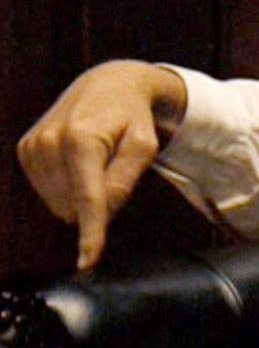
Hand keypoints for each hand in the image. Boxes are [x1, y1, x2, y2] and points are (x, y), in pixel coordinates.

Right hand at [16, 60, 186, 268]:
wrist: (107, 84)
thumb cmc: (132, 117)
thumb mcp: (144, 146)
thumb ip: (125, 180)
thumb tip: (101, 214)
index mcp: (80, 140)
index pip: (87, 198)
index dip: (90, 233)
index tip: (87, 262)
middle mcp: (49, 143)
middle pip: (75, 206)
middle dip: (99, 202)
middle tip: (115, 170)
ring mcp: (32, 147)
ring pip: (60, 205)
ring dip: (82, 196)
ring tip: (98, 160)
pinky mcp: (25, 151)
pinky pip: (49, 193)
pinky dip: (69, 187)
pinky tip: (80, 162)